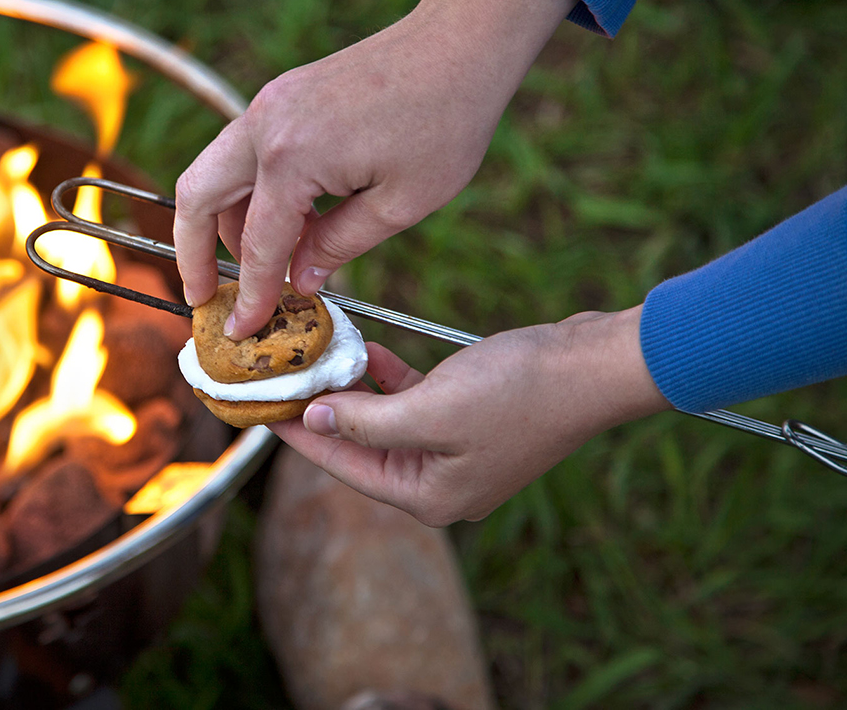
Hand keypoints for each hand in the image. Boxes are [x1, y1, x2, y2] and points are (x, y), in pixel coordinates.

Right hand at [173, 0, 574, 337]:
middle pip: (196, 197)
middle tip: (204, 299)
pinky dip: (252, 194)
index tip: (240, 333)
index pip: (257, 245)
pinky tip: (294, 225)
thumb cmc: (445, 120)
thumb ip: (339, 246)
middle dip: (192, 253)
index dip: (250, 295)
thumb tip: (299, 282)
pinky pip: (245, 153)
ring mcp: (268, 104)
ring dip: (224, 223)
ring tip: (261, 268)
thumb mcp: (400, 203)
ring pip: (215, 172)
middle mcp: (264, 125)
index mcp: (291, 156)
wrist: (461, 39)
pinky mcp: (282, 96)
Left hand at [270, 306, 670, 525]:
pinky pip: (412, 403)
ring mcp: (455, 452)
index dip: (296, 433)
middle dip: (321, 408)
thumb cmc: (517, 392)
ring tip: (315, 356)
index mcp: (428, 497)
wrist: (591, 366)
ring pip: (382, 421)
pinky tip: (367, 350)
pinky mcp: (469, 419)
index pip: (342, 466)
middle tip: (279, 376)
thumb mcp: (428, 409)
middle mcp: (438, 483)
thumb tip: (313, 418)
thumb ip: (364, 422)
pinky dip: (388, 379)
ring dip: (352, 388)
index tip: (257, 407)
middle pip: (358, 447)